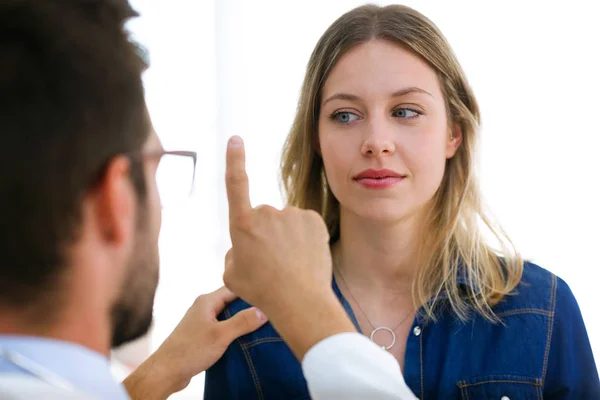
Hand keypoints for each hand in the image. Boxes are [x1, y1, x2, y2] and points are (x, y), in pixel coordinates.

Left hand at [123, 286, 266, 399]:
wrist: (166, 371)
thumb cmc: (190, 350)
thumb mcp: (221, 335)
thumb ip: (242, 322)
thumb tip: (264, 311)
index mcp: (206, 301)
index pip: (234, 288)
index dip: (251, 290)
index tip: (268, 294)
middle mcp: (204, 307)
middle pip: (232, 301)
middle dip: (249, 306)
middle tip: (269, 310)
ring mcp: (202, 321)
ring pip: (228, 315)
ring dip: (241, 320)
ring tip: (262, 324)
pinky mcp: (201, 334)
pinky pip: (222, 327)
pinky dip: (233, 330)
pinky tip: (245, 338)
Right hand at [223, 135, 355, 359]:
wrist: (300, 302)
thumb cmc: (262, 292)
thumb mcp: (232, 275)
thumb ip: (234, 252)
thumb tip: (243, 244)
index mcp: (242, 224)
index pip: (236, 184)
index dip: (235, 160)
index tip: (236, 139)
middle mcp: (266, 212)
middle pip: (263, 217)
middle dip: (265, 233)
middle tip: (272, 263)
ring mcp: (291, 213)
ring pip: (285, 221)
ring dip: (286, 236)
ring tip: (290, 264)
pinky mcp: (312, 218)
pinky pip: (303, 223)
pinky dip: (304, 236)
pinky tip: (305, 256)